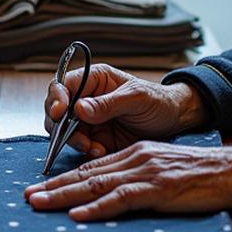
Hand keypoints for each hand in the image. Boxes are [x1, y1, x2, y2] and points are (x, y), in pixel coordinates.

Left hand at [24, 141, 231, 220]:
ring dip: (65, 196)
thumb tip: (110, 195)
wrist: (229, 171)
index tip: (40, 188)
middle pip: (86, 174)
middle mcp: (134, 159)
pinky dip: (98, 207)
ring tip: (40, 204)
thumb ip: (137, 178)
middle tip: (28, 198)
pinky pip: (122, 198)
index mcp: (134, 154)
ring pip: (96, 184)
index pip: (91, 167)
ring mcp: (145, 172)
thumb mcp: (161, 170)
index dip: (63, 179)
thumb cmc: (198, 175)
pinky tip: (79, 214)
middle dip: (55, 187)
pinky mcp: (158, 188)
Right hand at [42, 63, 205, 158]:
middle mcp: (87, 99)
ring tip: (93, 148)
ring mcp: (89, 120)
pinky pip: (80, 147)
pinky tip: (101, 152)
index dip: (56, 97)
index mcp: (94, 80)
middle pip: (57, 110)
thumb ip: (108, 104)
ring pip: (64, 131)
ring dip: (74, 141)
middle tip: (78, 138)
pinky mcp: (96, 139)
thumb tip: (78, 108)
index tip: (58, 112)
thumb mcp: (136, 98)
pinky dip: (86, 151)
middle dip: (61, 126)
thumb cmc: (158, 101)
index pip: (63, 85)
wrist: (175, 122)